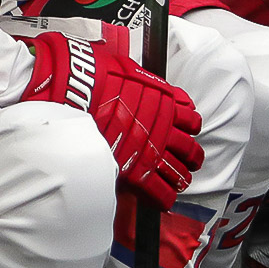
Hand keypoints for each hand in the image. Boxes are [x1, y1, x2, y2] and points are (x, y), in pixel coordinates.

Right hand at [22, 31, 203, 208]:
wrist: (77, 91)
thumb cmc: (96, 76)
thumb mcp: (127, 69)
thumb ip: (140, 81)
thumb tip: (137, 78)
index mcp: (165, 104)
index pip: (191, 120)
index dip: (190, 128)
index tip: (185, 131)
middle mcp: (164, 129)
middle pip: (190, 150)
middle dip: (191, 157)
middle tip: (187, 161)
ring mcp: (152, 152)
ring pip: (180, 173)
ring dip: (180, 177)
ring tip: (177, 181)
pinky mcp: (138, 172)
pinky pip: (161, 193)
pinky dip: (163, 197)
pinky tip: (161, 198)